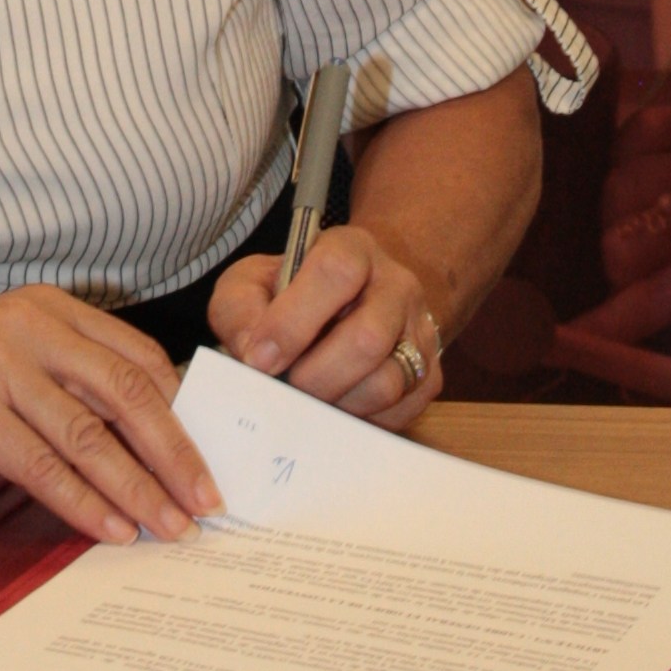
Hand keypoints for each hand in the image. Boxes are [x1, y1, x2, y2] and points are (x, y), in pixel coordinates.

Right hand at [0, 287, 222, 546]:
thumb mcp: (4, 356)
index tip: (208, 458)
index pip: (136, 359)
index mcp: (48, 309)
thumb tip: (141, 438)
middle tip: (207, 499)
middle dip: (174, 453)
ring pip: (88, 434)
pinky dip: (82, 502)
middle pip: (126, 393)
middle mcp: (29, 326)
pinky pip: (40, 463)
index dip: (180, 412)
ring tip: (168, 527)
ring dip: (136, 488)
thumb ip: (63, 381)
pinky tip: (109, 528)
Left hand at [205, 227, 443, 426]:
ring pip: (386, 383)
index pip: (335, 273)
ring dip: (336, 403)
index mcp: (352, 250)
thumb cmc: (291, 294)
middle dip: (314, 377)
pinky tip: (336, 406)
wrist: (350, 304)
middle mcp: (396, 286)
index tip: (259, 359)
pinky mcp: (431, 376)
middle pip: (367, 339)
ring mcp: (420, 332)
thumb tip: (252, 355)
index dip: (293, 321)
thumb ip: (239, 310)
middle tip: (285, 389)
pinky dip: (360, 420)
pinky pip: (400, 414)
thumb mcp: (252, 284)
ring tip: (308, 399)